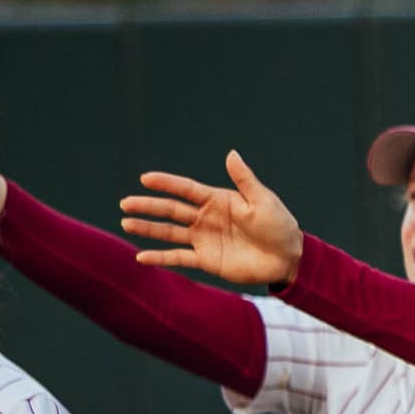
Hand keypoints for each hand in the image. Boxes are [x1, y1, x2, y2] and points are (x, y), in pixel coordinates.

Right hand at [119, 153, 303, 286]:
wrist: (289, 258)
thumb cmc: (279, 226)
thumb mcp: (263, 201)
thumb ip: (244, 180)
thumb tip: (231, 153)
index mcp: (218, 200)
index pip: (186, 189)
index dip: (166, 183)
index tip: (145, 178)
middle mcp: (206, 218)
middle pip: (171, 210)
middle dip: (148, 206)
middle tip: (125, 203)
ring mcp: (204, 239)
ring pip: (169, 232)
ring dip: (148, 229)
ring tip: (126, 223)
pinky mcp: (207, 260)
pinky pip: (179, 258)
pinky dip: (160, 257)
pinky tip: (141, 256)